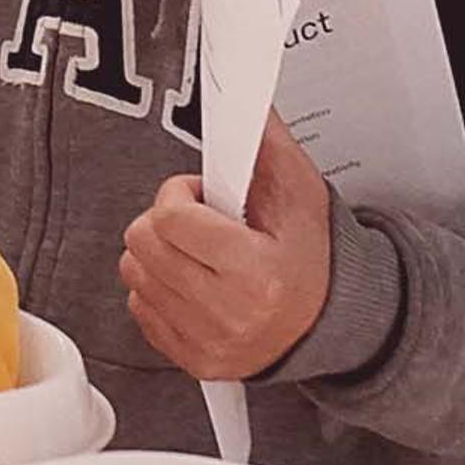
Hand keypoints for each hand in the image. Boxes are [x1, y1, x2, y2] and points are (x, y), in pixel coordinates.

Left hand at [121, 114, 336, 380]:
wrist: (330, 323)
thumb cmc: (314, 260)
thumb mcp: (301, 196)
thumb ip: (266, 146)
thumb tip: (244, 105)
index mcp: (255, 273)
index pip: (171, 218)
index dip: (178, 193)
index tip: (197, 193)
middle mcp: (228, 313)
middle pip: (142, 243)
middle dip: (163, 220)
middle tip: (196, 220)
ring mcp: (207, 341)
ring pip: (134, 273)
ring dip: (157, 252)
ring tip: (196, 251)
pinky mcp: (192, 359)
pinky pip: (139, 307)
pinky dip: (157, 288)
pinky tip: (191, 281)